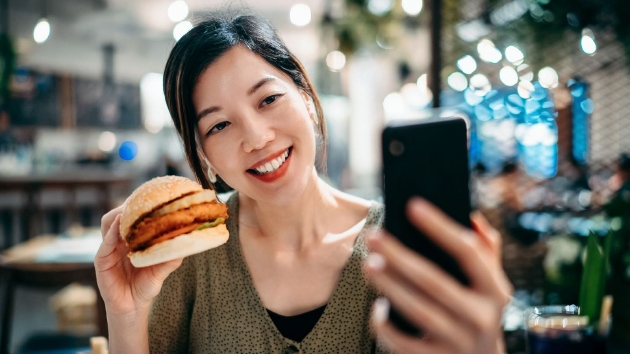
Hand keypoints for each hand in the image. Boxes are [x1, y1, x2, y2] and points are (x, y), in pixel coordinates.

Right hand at [95, 205, 183, 316]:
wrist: (133, 306)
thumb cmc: (146, 285)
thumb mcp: (162, 269)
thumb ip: (171, 257)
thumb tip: (187, 244)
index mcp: (131, 239)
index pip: (132, 215)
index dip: (139, 204)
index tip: (152, 193)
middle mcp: (118, 241)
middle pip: (118, 214)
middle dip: (128, 204)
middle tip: (142, 197)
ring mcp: (108, 250)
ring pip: (108, 223)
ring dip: (119, 215)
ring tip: (130, 209)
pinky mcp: (101, 261)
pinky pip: (104, 244)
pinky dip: (111, 233)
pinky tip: (120, 226)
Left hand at [364, 198, 512, 353]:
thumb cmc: (479, 310)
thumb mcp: (491, 283)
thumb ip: (486, 249)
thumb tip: (470, 215)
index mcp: (495, 290)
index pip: (468, 252)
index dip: (440, 227)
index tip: (412, 205)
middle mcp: (481, 317)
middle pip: (434, 281)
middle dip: (400, 257)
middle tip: (373, 236)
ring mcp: (460, 343)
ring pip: (418, 311)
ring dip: (390, 286)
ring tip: (369, 265)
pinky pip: (405, 345)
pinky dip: (388, 327)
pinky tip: (376, 308)